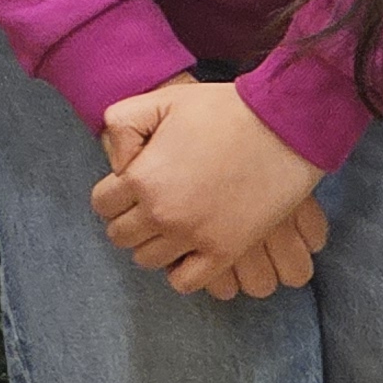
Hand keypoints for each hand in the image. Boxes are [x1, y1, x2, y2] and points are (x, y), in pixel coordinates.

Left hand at [92, 76, 327, 297]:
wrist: (280, 127)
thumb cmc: (221, 111)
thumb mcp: (161, 100)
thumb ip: (122, 125)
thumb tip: (117, 165)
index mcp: (142, 176)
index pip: (102, 204)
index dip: (113, 193)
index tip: (132, 185)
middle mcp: (161, 213)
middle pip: (120, 236)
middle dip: (129, 219)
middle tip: (150, 203)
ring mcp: (193, 236)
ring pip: (147, 260)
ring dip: (152, 243)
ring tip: (170, 224)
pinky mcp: (224, 252)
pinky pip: (184, 282)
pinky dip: (180, 270)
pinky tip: (188, 249)